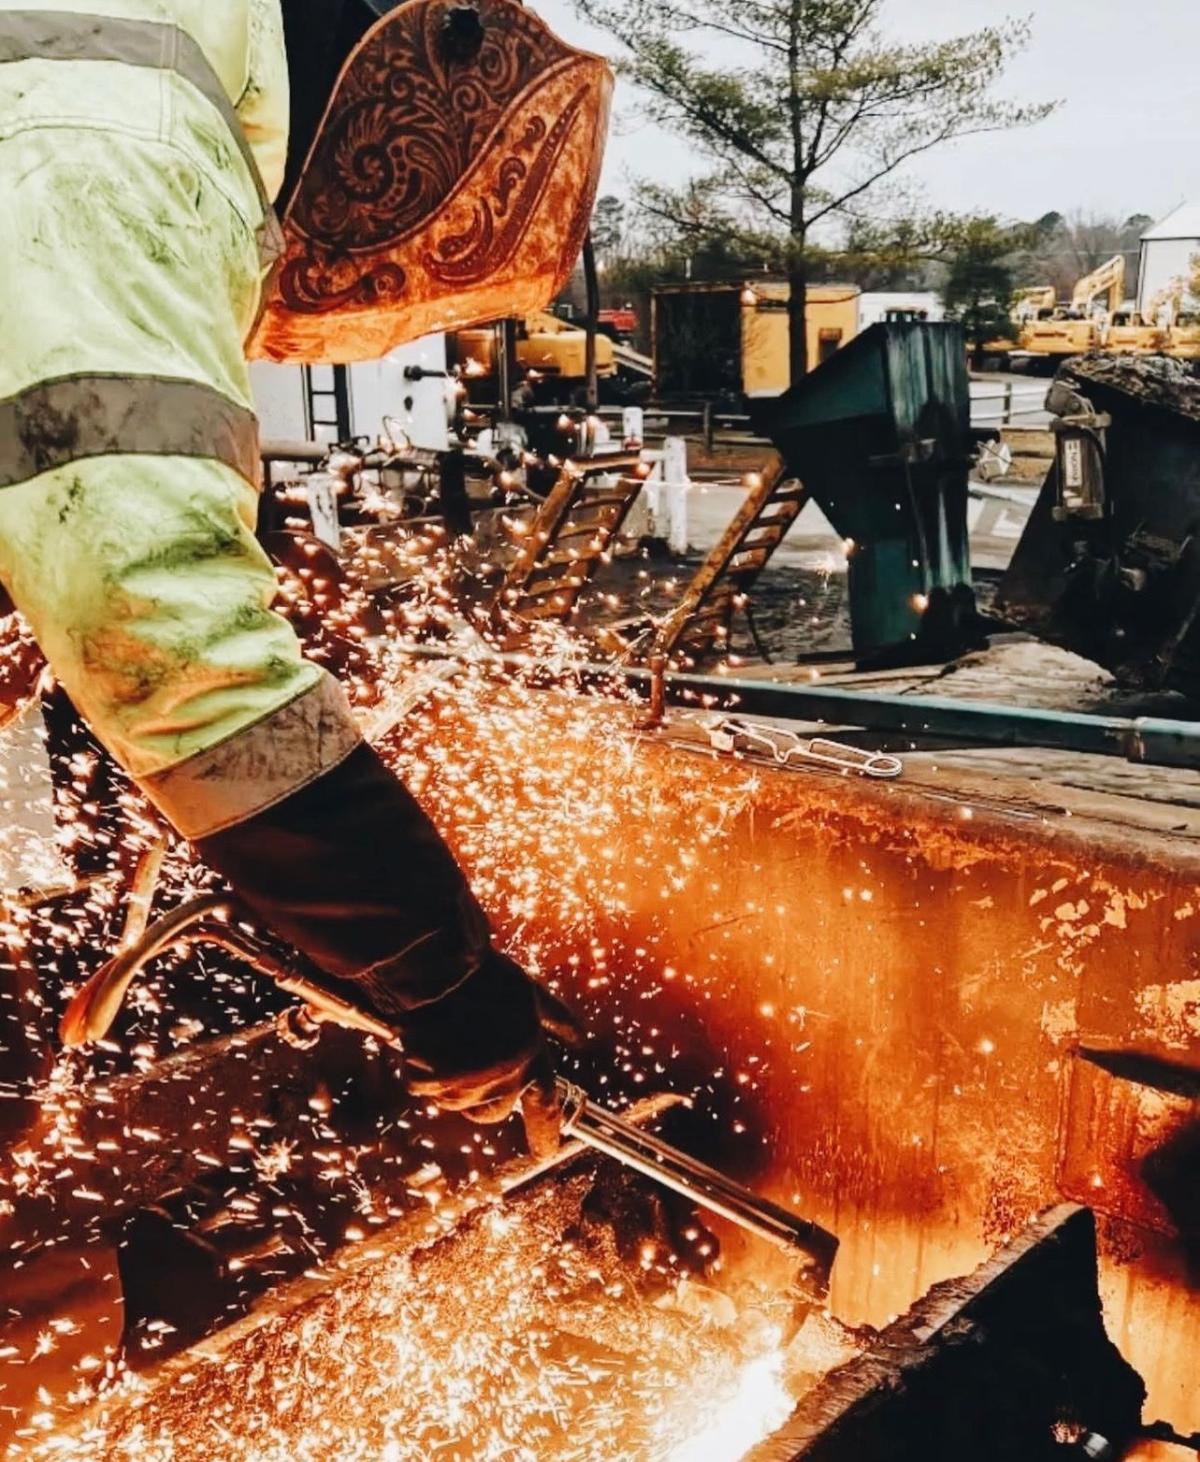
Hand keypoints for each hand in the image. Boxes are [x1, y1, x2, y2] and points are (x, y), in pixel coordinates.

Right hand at [399, 951, 582, 1158]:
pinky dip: (424, 1070)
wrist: (436, 967)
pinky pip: (427, 1089)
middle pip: (495, 1113)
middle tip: (471, 1062)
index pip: (546, 1106)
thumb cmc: (483, 975)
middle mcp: (504, 1075)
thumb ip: (556, 1019)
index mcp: (530, 1054)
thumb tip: (581, 1037)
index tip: (547, 1150)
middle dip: (483, 1097)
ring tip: (448, 1040)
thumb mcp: (529, 992)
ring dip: (452, 1081)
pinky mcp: (433, 1081)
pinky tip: (427, 1041)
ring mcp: (468, 1081)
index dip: (546, 1132)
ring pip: (458, 1102)